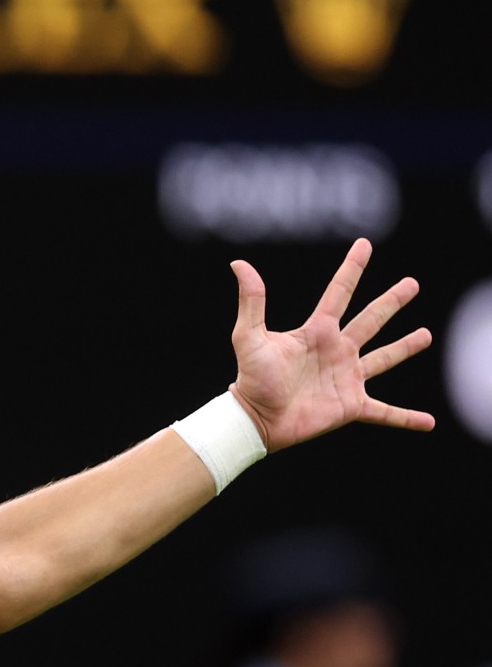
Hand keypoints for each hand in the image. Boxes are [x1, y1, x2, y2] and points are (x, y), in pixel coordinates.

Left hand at [228, 237, 433, 452]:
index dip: (352, 268)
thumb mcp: (249, 336)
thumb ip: (252, 301)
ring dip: (405, 347)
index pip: (339, 292)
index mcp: (317, 332)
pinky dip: (406, 418)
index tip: (364, 244)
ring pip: (384, 358)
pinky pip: (385, 412)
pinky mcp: (351, 405)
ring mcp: (347, 378)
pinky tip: (428, 421)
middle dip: (391, 301)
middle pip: (371, 319)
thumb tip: (239, 264)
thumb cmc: (251, 378)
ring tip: (426, 335)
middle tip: (412, 283)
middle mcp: (336, 351)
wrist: (256, 419)